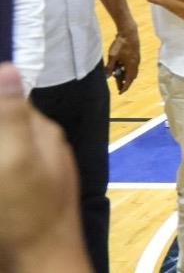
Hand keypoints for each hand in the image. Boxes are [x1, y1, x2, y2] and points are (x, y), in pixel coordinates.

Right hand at [0, 64, 89, 272]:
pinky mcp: (25, 197)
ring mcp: (34, 173)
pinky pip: (8, 173)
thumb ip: (12, 114)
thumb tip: (9, 65)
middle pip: (5, 124)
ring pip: (8, 149)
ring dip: (4, 153)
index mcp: (41, 132)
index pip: (7, 98)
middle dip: (1, 126)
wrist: (43, 266)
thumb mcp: (16, 158)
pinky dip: (5, 169)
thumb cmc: (28, 214)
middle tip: (2, 166)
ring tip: (4, 181)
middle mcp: (41, 148)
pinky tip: (2, 191)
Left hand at [105, 26, 140, 92]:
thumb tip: (107, 77)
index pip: (129, 80)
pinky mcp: (135, 54)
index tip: (120, 92)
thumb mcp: (113, 56)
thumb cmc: (121, 44)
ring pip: (132, 71)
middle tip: (118, 86)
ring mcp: (137, 59)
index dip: (125, 87)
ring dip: (125, 75)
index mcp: (131, 65)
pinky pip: (132, 66)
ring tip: (117, 77)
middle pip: (132, 76)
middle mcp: (136, 63)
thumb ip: (110, 67)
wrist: (128, 32)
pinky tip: (119, 67)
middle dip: (125, 82)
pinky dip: (126, 69)